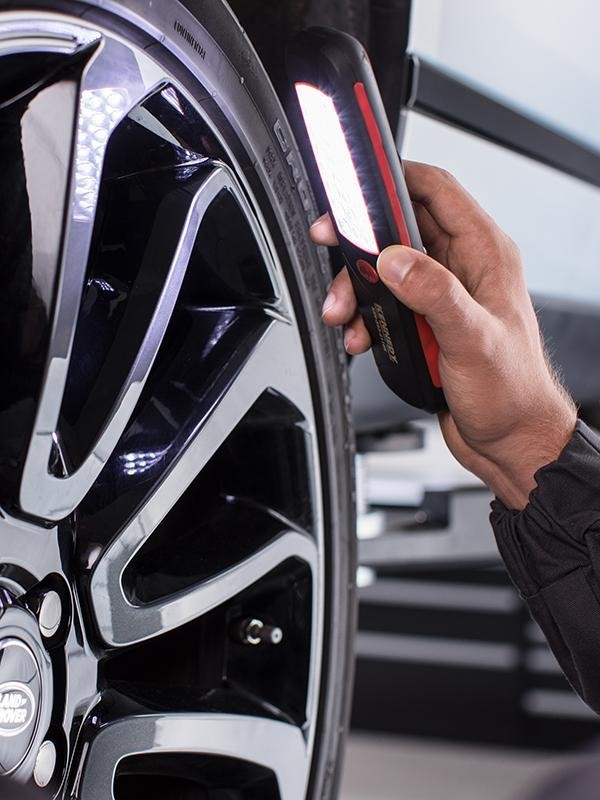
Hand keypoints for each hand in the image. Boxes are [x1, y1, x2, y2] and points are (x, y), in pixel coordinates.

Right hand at [311, 161, 576, 508]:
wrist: (511, 441)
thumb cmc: (513, 392)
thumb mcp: (472, 338)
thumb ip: (433, 293)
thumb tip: (394, 260)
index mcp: (484, 256)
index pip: (436, 191)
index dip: (394, 178)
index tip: (357, 183)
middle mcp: (462, 270)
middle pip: (398, 231)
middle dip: (359, 245)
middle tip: (331, 252)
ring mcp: (441, 298)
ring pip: (384, 271)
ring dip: (355, 290)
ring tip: (340, 313)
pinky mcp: (425, 326)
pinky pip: (383, 307)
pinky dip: (363, 320)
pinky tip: (358, 338)